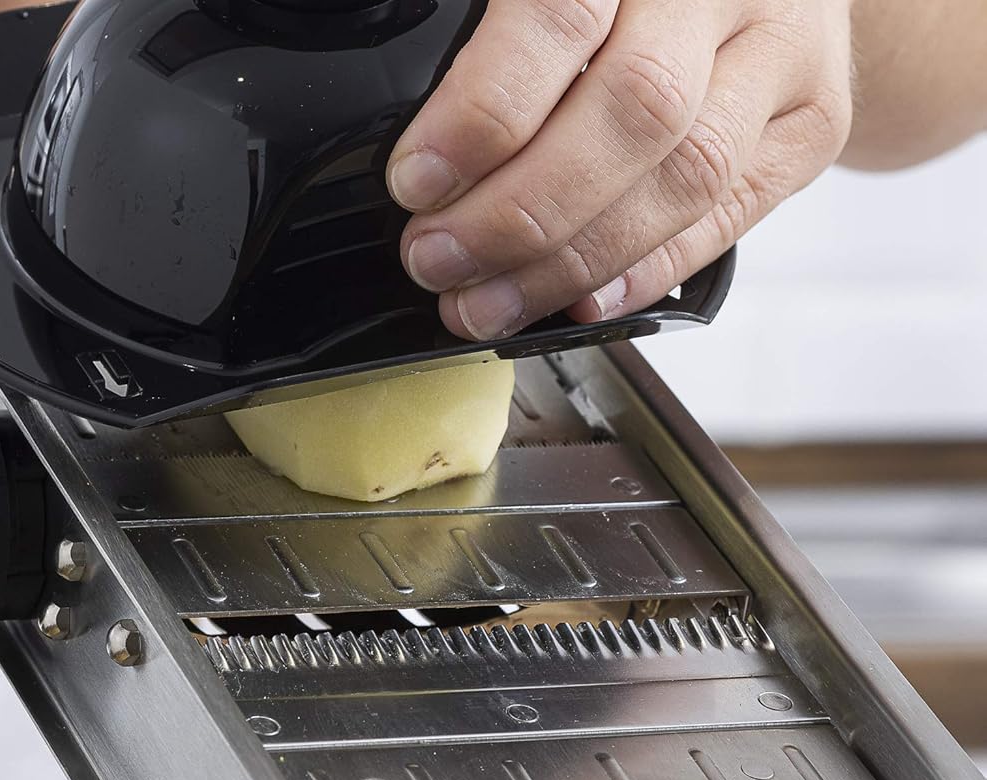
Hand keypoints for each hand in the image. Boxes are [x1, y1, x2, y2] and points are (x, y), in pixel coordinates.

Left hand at [388, 0, 852, 339]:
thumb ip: (505, 39)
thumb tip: (423, 157)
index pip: (561, 14)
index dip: (484, 111)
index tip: (417, 181)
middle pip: (633, 109)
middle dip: (518, 210)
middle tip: (438, 259)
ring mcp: (786, 52)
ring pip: (684, 176)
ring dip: (568, 262)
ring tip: (484, 303)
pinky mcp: (811, 126)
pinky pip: (725, 220)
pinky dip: (640, 273)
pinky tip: (574, 302)